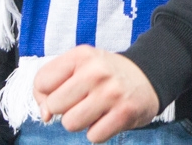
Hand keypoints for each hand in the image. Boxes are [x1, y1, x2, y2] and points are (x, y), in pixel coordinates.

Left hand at [32, 47, 159, 143]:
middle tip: (85, 99)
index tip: (64, 91)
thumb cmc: (106, 75)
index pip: (42, 82)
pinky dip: (99, 131)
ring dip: (81, 122)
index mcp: (82, 55)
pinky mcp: (124, 113)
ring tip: (96, 109)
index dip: (47, 93)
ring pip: (71, 123)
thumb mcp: (78, 66)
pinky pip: (93, 136)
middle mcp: (97, 71)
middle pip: (54, 106)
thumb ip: (51, 86)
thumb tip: (45, 115)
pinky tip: (109, 117)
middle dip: (66, 108)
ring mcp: (112, 92)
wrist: (149, 76)